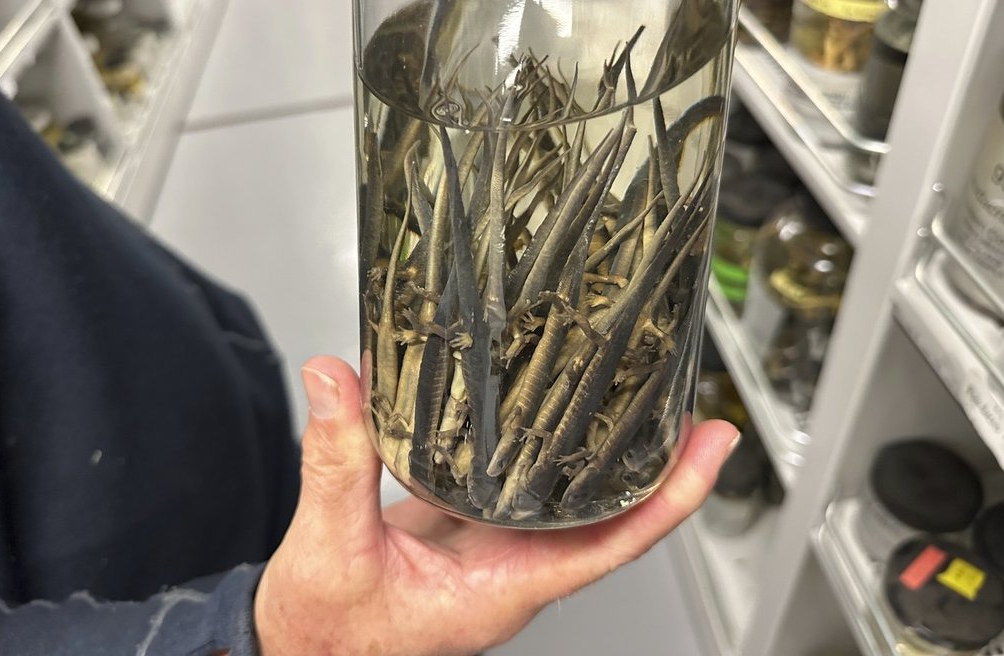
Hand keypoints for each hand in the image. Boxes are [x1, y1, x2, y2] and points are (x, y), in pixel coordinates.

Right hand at [254, 355, 738, 655]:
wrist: (299, 655)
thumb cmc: (326, 635)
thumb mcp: (329, 550)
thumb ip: (337, 462)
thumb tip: (338, 382)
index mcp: (503, 588)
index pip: (614, 543)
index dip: (672, 495)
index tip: (713, 446)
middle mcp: (512, 568)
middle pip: (608, 516)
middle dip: (656, 463)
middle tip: (687, 403)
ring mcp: (493, 549)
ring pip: (568, 500)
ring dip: (605, 453)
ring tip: (636, 398)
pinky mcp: (467, 529)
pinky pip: (522, 486)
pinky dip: (542, 447)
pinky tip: (544, 411)